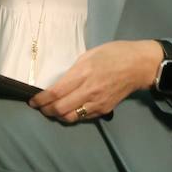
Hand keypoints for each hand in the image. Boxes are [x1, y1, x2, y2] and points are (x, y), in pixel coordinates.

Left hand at [28, 40, 162, 122]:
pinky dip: (73, 116)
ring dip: (59, 116)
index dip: (41, 100)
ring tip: (52, 110)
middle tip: (40, 107)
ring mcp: (98, 102)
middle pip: (61, 109)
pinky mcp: (105, 109)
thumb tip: (60, 83)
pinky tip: (69, 109)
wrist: (140, 65)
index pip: (56, 93)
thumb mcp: (88, 55)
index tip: (32, 101)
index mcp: (83, 74)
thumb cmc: (113, 54)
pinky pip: (84, 117)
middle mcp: (89, 91)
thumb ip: (73, 71)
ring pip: (72, 117)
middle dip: (46, 110)